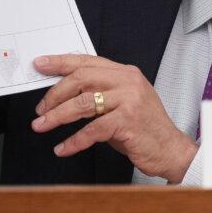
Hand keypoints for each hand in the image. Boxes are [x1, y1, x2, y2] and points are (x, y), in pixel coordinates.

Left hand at [30, 54, 198, 183]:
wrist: (171, 150)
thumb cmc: (144, 130)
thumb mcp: (123, 104)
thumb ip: (100, 94)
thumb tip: (64, 95)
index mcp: (125, 73)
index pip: (87, 61)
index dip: (61, 62)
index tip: (41, 64)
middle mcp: (128, 81)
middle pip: (81, 79)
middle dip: (54, 94)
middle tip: (40, 109)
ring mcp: (129, 100)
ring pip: (82, 103)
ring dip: (57, 116)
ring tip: (42, 126)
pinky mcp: (128, 121)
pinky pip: (92, 130)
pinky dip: (74, 141)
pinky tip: (63, 148)